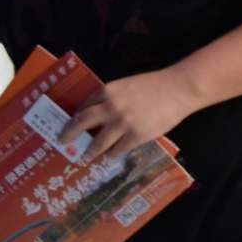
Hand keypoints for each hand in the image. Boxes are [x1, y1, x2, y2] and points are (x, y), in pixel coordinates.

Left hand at [62, 70, 195, 163]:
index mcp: (108, 91)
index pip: (84, 106)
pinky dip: (113, 154)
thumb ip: (114, 98)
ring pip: (99, 142)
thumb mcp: (128, 85)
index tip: (70, 124)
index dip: (75, 116)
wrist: (179, 89)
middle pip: (82, 122)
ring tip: (86, 156)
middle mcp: (110, 107)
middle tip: (62, 141)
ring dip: (91, 150)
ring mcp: (123, 123)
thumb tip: (102, 114)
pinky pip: (118, 149)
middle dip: (69, 134)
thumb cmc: (156, 85)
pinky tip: (111, 156)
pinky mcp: (136, 135)